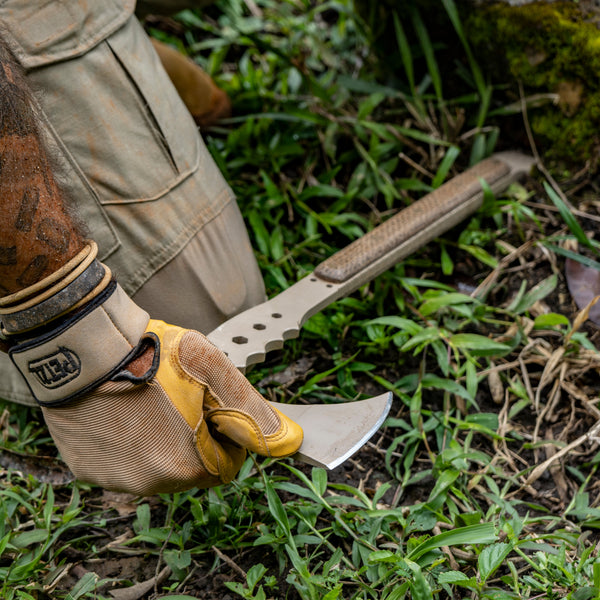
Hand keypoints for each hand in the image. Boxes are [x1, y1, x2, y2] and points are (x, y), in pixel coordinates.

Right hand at [3, 244, 301, 494]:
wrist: (84, 348)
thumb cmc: (153, 356)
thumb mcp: (213, 374)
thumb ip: (253, 411)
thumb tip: (290, 441)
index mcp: (187, 465)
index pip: (226, 466)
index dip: (225, 435)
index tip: (210, 409)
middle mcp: (151, 484)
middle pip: (191, 469)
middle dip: (194, 439)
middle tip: (178, 400)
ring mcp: (116, 479)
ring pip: (156, 468)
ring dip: (161, 442)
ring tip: (148, 402)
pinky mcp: (88, 469)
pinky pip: (122, 464)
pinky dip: (128, 443)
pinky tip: (123, 411)